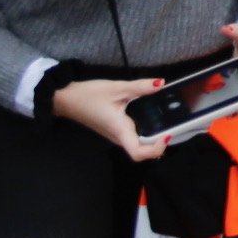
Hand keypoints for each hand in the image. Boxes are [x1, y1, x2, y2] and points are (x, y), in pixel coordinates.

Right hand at [48, 76, 169, 160]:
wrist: (65, 98)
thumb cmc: (88, 95)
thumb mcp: (116, 88)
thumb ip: (140, 87)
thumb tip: (161, 83)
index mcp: (120, 130)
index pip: (138, 153)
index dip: (155, 149)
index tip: (167, 136)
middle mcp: (118, 137)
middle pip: (140, 151)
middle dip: (158, 144)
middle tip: (173, 127)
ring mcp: (114, 135)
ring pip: (136, 144)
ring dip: (152, 139)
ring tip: (166, 122)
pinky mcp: (112, 130)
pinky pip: (131, 136)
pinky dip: (144, 131)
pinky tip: (152, 117)